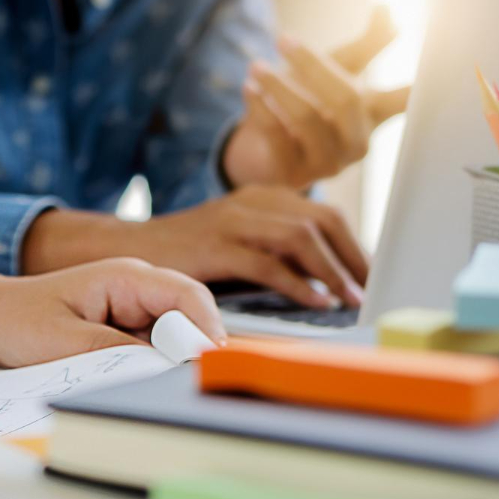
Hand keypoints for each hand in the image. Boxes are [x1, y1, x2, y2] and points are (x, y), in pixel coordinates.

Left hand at [0, 258, 225, 367]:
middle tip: (195, 387)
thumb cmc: (19, 321)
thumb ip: (112, 352)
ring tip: (168, 393)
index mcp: (125, 277)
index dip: (206, 329)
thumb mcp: (62, 342)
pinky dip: (156, 369)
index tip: (210, 364)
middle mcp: (138, 289)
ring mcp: (136, 310)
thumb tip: (157, 369)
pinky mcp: (128, 331)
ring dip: (175, 363)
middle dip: (195, 350)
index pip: (186, 296)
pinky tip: (147, 388)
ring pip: (177, 337)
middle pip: (191, 317)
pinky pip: (156, 350)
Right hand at [137, 185, 368, 306]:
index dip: (354, 245)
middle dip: (353, 258)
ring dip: (332, 273)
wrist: (128, 250)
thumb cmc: (186, 254)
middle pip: (322, 222)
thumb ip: (274, 250)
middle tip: (369, 291)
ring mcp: (234, 221)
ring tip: (348, 300)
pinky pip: (269, 265)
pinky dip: (298, 285)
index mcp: (263, 196)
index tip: (371, 275)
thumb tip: (324, 279)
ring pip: (301, 240)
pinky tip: (315, 302)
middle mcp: (253, 201)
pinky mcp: (217, 246)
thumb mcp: (236, 241)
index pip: (324, 214)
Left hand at [223, 7, 411, 189]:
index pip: (408, 99)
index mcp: (376, 114)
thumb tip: (388, 8)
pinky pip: (277, 137)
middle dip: (313, 65)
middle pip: (346, 98)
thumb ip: (367, 44)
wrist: (259, 146)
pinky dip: (260, 108)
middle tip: (283, 39)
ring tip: (255, 66)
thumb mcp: (337, 69)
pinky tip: (248, 88)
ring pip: (308, 119)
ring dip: (278, 86)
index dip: (425, 83)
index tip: (444, 60)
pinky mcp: (295, 176)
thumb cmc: (306, 102)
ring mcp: (328, 164)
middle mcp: (358, 142)